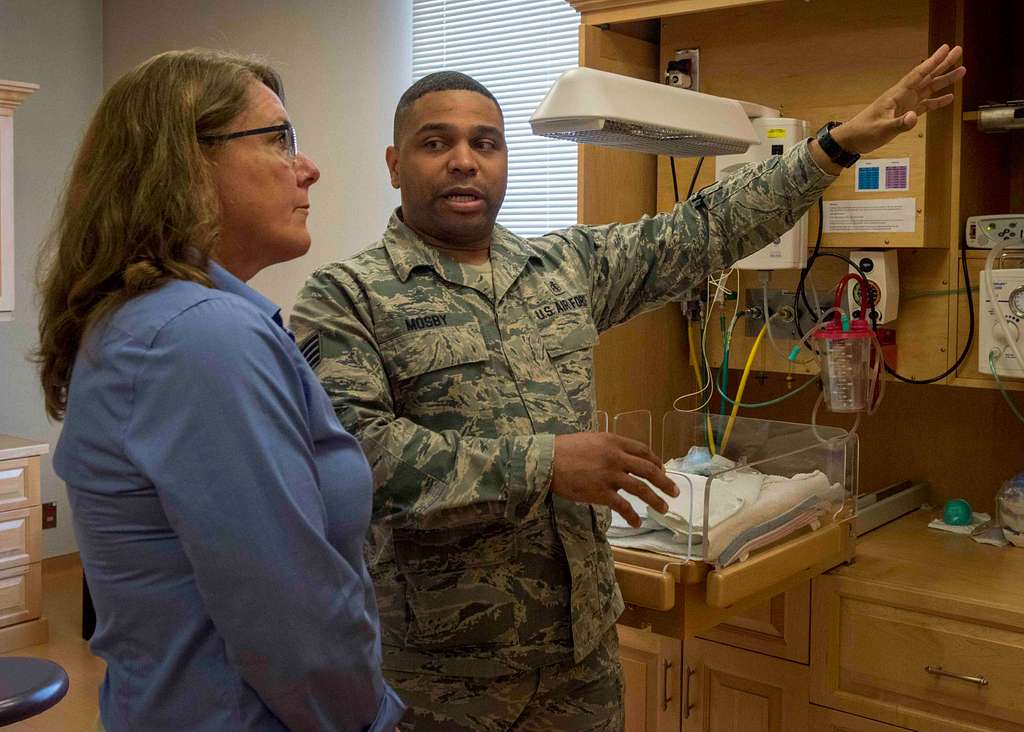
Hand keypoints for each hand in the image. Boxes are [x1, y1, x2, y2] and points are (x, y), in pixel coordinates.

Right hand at [550, 433, 678, 527]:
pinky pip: (623, 506)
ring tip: (664, 508)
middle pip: (648, 469)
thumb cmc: (564, 449)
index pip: (643, 450)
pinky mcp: (601, 492)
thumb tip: (620, 458)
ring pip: (641, 489)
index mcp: (614, 441)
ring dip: (655, 500)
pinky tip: (636, 522)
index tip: (662, 470)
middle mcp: (617, 457)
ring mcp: (610, 475)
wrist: (547, 461)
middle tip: (674, 491)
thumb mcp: (591, 440)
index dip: (656, 461)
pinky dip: (632, 516)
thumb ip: (608, 447)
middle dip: (665, 481)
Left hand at [831, 44, 964, 155]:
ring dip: (944, 80)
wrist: (852, 140)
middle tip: (958, 51)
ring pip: (928, 89)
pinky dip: (936, 101)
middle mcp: (903, 96)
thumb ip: (899, 124)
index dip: (932, 62)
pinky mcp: (904, 115)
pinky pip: (924, 105)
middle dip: (943, 64)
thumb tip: (913, 117)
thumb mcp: (881, 129)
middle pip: (927, 77)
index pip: (918, 74)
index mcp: (897, 95)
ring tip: (961, 71)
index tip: (945, 49)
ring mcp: (904, 105)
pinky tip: (949, 97)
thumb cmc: (864, 132)